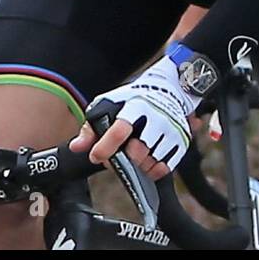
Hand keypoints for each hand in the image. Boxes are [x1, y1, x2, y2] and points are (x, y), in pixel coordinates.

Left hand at [70, 55, 195, 180]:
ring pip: (151, 162)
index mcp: (136, 106)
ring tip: (133, 156)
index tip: (96, 156)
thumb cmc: (135, 100)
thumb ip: (92, 126)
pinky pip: (165, 167)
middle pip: (137, 152)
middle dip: (125, 158)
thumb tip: (77, 147)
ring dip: (138, 165)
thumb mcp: (110, 104)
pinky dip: (153, 170)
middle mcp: (156, 117)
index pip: (119, 130)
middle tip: (120, 155)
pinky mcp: (181, 141)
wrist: (170, 89)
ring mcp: (171, 130)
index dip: (105, 148)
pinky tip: (146, 163)